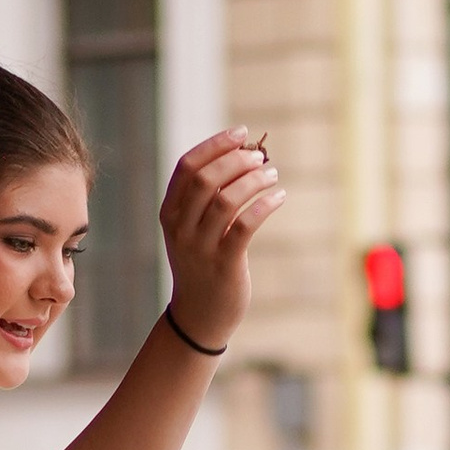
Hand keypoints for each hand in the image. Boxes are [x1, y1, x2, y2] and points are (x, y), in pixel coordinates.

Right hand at [159, 130, 285, 355]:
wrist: (200, 315)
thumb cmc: (202, 264)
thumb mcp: (193, 229)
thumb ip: (207, 197)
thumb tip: (244, 157)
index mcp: (170, 213)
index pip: (187, 166)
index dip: (215, 145)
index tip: (241, 133)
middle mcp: (180, 228)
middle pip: (206, 179)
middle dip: (236, 160)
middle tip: (261, 157)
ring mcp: (200, 247)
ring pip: (226, 200)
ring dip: (253, 180)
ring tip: (272, 175)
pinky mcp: (224, 264)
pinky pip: (245, 225)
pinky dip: (264, 205)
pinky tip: (279, 197)